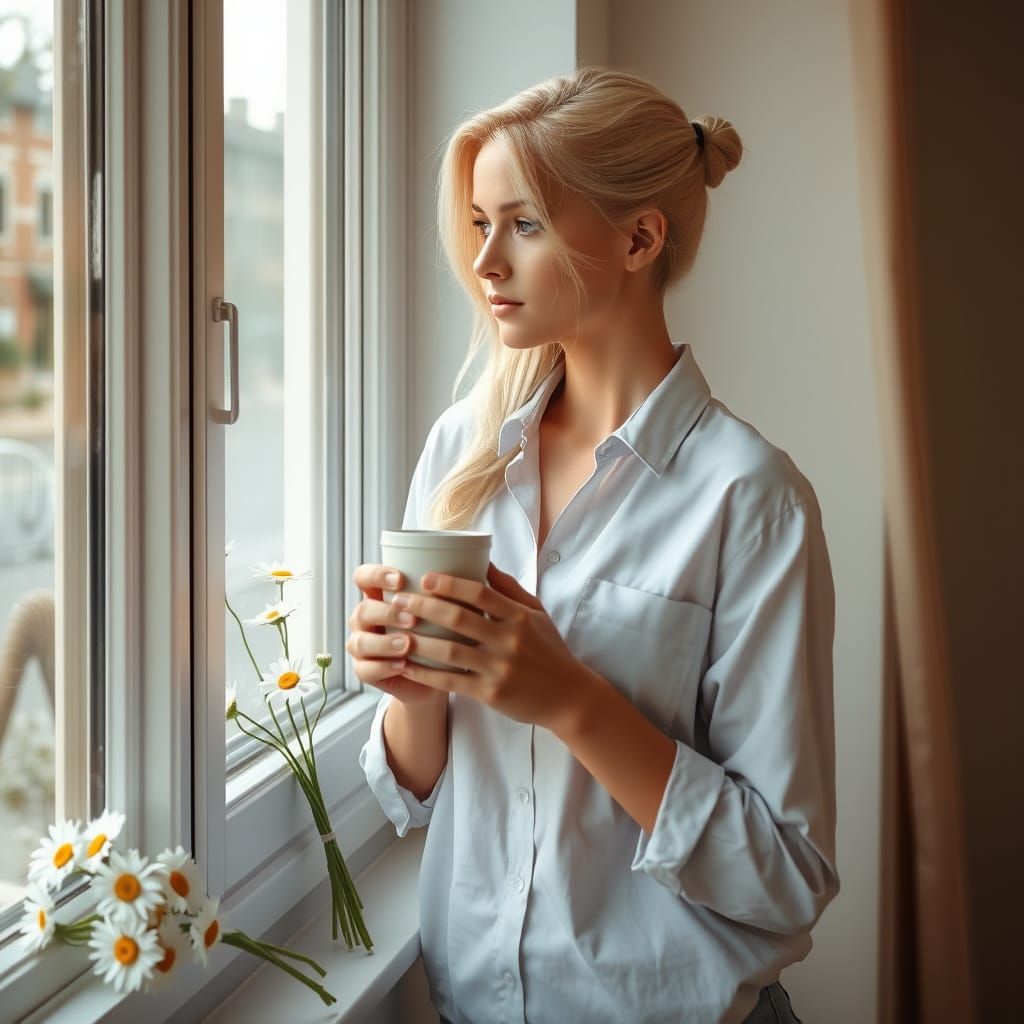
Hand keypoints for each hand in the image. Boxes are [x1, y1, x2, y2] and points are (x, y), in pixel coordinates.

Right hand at [346, 563, 445, 706]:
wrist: (440, 674)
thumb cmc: (446, 633)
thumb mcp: (449, 609)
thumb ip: (457, 589)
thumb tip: (486, 564)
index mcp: (382, 596)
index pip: (364, 577)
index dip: (377, 575)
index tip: (402, 579)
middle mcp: (368, 618)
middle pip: (363, 609)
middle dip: (386, 612)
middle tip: (412, 618)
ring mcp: (364, 645)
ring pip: (359, 641)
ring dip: (384, 642)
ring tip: (407, 644)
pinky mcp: (366, 671)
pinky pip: (365, 669)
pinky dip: (385, 667)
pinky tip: (402, 665)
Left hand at [390, 561, 590, 731]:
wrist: (568, 697)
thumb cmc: (549, 650)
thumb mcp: (536, 613)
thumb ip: (509, 588)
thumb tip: (483, 560)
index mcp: (519, 617)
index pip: (480, 593)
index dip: (450, 584)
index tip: (425, 577)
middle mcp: (509, 640)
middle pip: (459, 619)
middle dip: (424, 607)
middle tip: (398, 600)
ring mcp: (499, 668)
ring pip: (450, 651)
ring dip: (418, 641)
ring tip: (395, 631)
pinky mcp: (491, 693)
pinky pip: (451, 682)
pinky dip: (425, 674)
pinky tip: (406, 666)